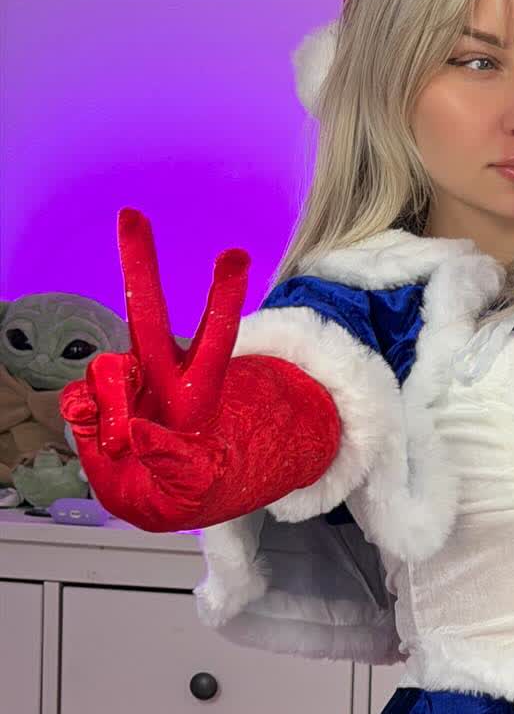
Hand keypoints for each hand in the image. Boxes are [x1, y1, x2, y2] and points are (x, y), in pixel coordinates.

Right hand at [60, 208, 249, 525]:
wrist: (153, 499)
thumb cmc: (186, 490)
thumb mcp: (193, 489)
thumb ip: (173, 463)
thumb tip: (135, 434)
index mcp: (199, 392)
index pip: (215, 337)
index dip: (223, 298)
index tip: (236, 253)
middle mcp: (162, 376)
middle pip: (147, 314)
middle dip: (139, 265)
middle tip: (132, 214)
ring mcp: (125, 384)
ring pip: (105, 371)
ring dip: (111, 411)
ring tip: (125, 448)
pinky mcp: (92, 399)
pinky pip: (76, 398)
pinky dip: (84, 422)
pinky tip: (102, 439)